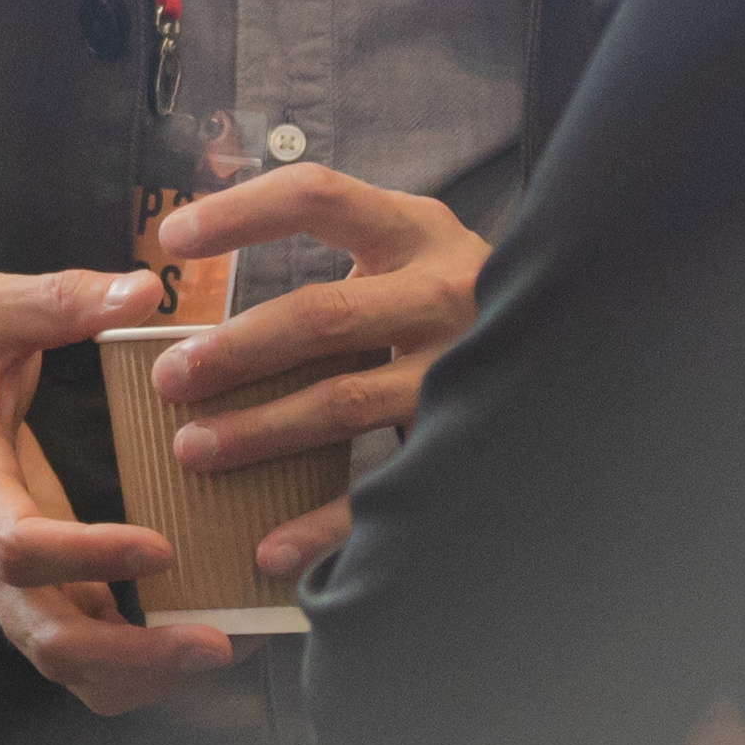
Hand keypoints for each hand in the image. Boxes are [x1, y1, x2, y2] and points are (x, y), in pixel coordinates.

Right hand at [0, 268, 236, 715]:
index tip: (161, 546)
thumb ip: (58, 299)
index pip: (16, 547)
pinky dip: (137, 670)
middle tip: (218, 641)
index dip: (87, 556)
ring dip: (143, 675)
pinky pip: (77, 661)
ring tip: (224, 650)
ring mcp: (0, 591)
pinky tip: (200, 646)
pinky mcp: (27, 602)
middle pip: (44, 638)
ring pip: (63, 666)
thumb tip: (145, 291)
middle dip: (132, 654)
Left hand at [127, 164, 487, 580]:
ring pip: (346, 402)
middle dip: (235, 350)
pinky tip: (270, 546)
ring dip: (261, 432)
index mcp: (416, 230)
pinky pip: (386, 486)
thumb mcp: (403, 253)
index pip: (317, 198)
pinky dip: (323, 522)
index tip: (171, 237)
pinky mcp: (466, 439)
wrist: (574, 344)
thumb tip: (194, 279)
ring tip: (193, 450)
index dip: (240, 213)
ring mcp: (461, 369)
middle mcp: (445, 292)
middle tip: (170, 379)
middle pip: (322, 316)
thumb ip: (328, 260)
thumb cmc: (444, 299)